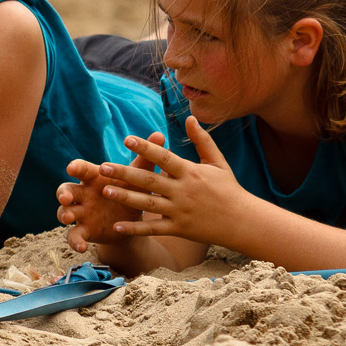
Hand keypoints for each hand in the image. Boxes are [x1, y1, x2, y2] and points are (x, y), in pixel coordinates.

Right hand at [56, 131, 165, 251]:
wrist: (132, 221)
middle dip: (63, 192)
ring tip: (69, 218)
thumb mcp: (139, 178)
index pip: (81, 169)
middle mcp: (83, 194)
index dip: (75, 168)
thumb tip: (160, 135)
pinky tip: (82, 247)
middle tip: (65, 197)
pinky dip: (75, 241)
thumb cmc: (132, 191)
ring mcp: (81, 213)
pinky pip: (74, 236)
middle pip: (66, 189)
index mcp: (95, 178)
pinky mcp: (84, 230)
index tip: (72, 168)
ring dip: (63, 214)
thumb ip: (146, 158)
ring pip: (64, 212)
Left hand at [91, 119, 247, 243]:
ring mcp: (180, 211)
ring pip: (148, 204)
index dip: (145, 148)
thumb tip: (189, 117)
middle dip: (125, 173)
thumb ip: (202, 140)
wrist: (242, 221)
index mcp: (190, 172)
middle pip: (149, 180)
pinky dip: (135, 228)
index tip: (127, 139)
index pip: (164, 158)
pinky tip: (117, 226)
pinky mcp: (179, 228)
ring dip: (126, 197)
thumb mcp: (218, 162)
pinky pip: (154, 228)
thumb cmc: (229, 189)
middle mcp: (183, 191)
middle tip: (103, 167)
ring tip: (105, 191)